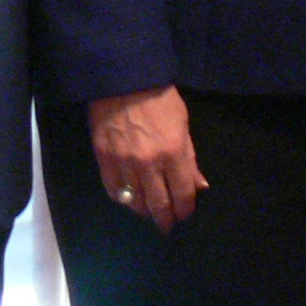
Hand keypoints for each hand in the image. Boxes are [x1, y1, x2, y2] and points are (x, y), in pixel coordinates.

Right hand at [88, 86, 207, 234]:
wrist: (123, 79)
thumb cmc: (159, 98)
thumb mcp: (182, 123)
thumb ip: (190, 158)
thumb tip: (200, 186)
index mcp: (174, 153)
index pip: (183, 194)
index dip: (185, 209)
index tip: (185, 213)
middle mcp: (149, 164)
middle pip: (160, 205)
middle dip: (166, 219)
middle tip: (167, 225)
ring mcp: (125, 164)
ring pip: (136, 203)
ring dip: (145, 211)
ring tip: (150, 212)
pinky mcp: (104, 160)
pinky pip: (114, 191)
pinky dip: (124, 200)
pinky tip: (130, 199)